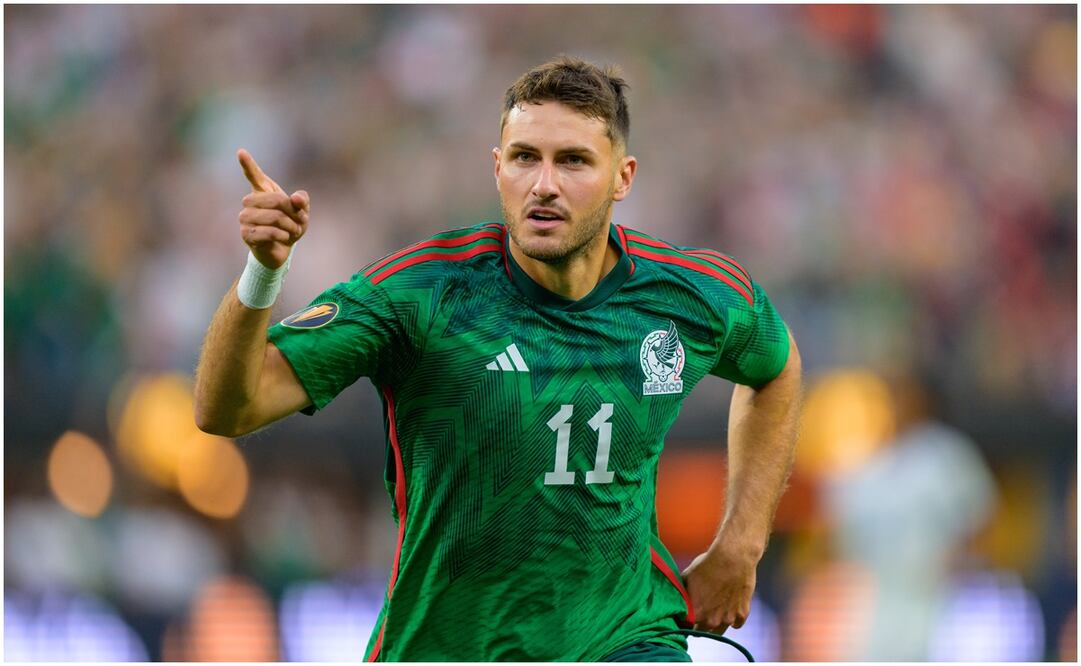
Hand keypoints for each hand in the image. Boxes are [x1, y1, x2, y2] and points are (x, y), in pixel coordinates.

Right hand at [237, 148, 308, 269]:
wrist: (282, 249)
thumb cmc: (290, 226)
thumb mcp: (301, 213)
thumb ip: (302, 201)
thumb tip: (295, 197)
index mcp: (263, 193)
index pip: (254, 176)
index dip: (248, 164)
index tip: (241, 152)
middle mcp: (250, 203)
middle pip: (275, 200)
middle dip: (292, 212)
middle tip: (299, 222)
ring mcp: (245, 218)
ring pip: (272, 217)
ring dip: (288, 226)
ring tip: (292, 231)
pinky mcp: (246, 234)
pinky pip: (267, 232)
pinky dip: (282, 235)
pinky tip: (284, 238)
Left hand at [681, 537, 758, 634]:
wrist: (733, 557)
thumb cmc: (708, 564)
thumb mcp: (687, 576)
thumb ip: (682, 592)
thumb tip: (677, 597)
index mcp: (695, 613)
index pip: (686, 627)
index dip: (685, 621)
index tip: (687, 615)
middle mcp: (711, 621)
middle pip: (702, 631)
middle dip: (700, 623)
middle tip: (701, 610)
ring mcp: (728, 619)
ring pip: (718, 631)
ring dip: (716, 623)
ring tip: (715, 610)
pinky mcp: (742, 614)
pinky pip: (736, 624)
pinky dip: (733, 618)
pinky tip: (729, 608)